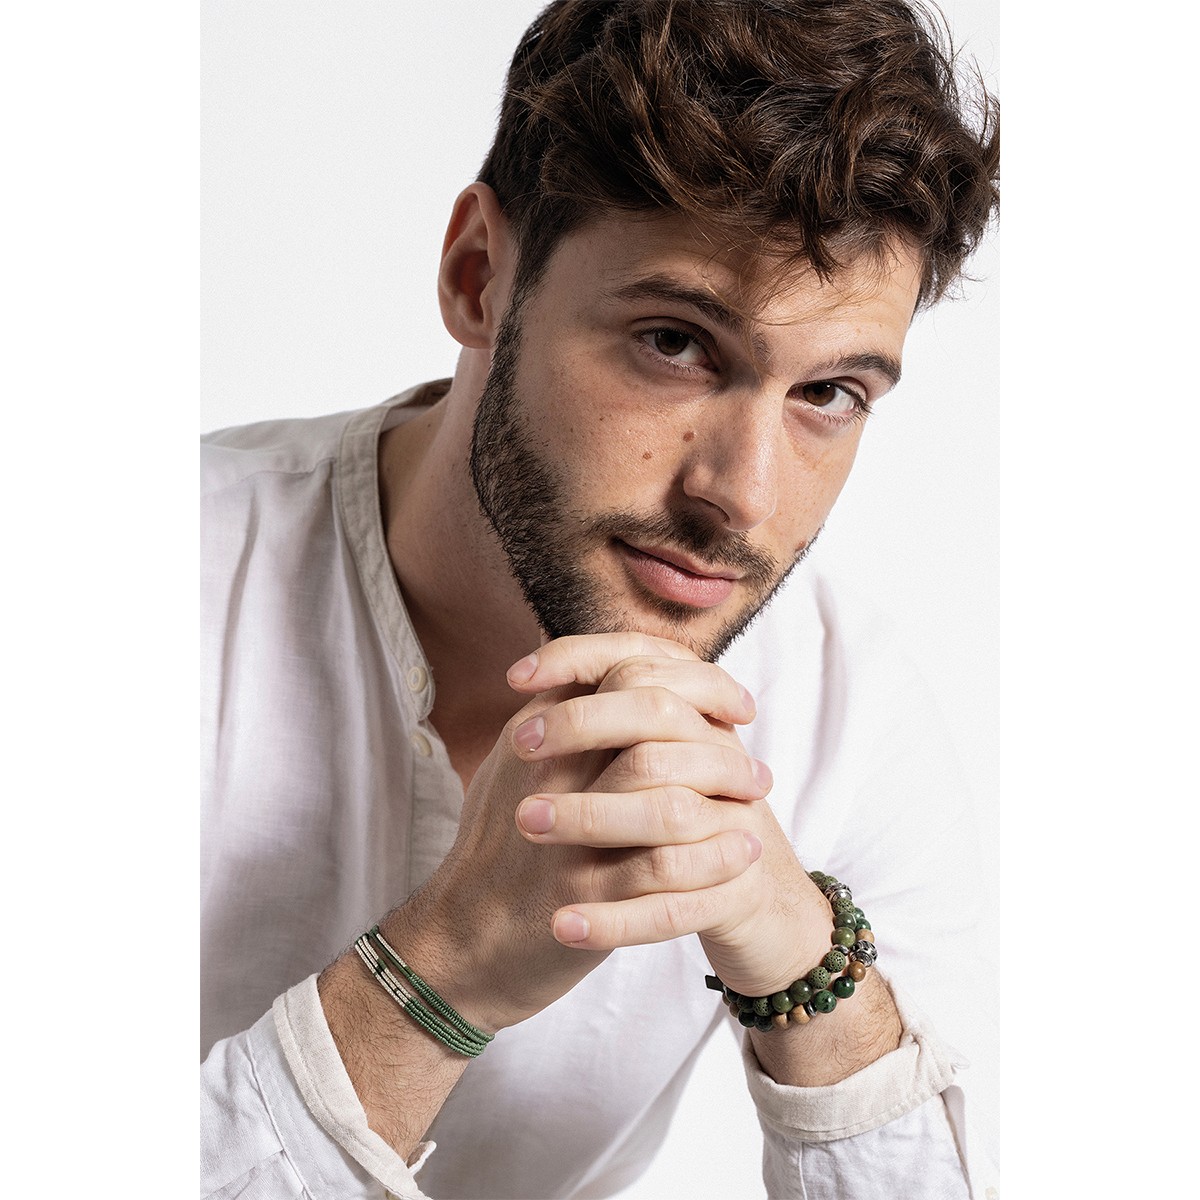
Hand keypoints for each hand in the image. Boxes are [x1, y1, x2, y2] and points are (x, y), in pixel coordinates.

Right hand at [398, 631, 776, 1031]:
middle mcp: (551, 769)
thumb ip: (559, 716)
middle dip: (717, 734)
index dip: (691, 678)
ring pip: (667, 790)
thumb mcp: (513, 765)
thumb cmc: (497, 849)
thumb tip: (619, 675)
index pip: (625, 669)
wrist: (460, 942)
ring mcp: (567, 831)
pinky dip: (714, 857)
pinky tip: (744, 852)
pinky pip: (664, 869)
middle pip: (652, 716)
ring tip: (756, 804)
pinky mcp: (582, 895)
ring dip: (724, 790)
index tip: (732, 704)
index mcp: (538, 730)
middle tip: (751, 763)